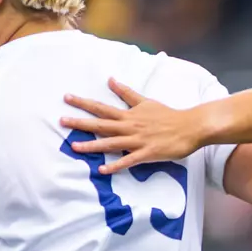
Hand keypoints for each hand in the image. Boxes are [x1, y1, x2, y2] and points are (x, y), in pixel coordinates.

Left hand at [61, 78, 202, 174]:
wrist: (189, 127)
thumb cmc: (168, 115)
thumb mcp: (145, 101)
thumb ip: (127, 93)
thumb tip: (110, 80)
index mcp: (129, 115)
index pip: (102, 107)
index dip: (83, 103)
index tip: (66, 98)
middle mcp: (129, 126)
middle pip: (101, 124)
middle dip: (81, 122)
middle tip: (62, 121)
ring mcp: (137, 140)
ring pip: (111, 143)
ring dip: (92, 145)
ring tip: (74, 147)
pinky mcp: (146, 153)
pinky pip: (128, 160)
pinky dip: (115, 165)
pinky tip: (102, 170)